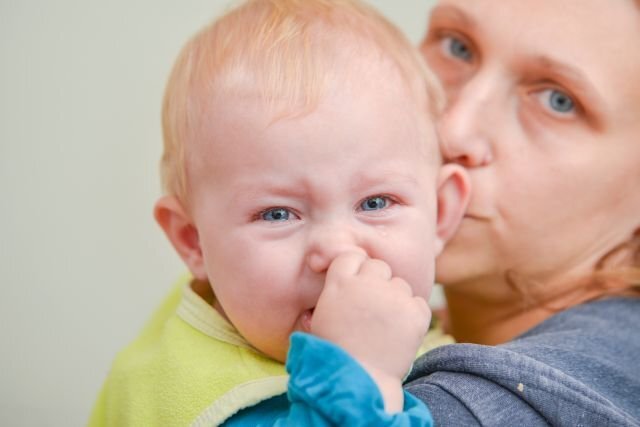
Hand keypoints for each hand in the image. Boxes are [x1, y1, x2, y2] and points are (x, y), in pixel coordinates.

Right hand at [310, 252, 430, 411]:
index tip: (356, 284)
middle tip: (372, 307)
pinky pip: (418, 302)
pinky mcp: (416, 313)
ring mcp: (394, 297)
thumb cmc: (333, 353)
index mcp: (340, 282)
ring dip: (395, 299)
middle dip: (377, 281)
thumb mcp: (320, 317)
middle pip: (378, 266)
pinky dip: (412, 315)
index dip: (355, 268)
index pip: (352, 256)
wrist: (358, 381)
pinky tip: (399, 333)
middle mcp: (368, 283)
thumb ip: (334, 291)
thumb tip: (344, 279)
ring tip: (385, 326)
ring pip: (400, 284)